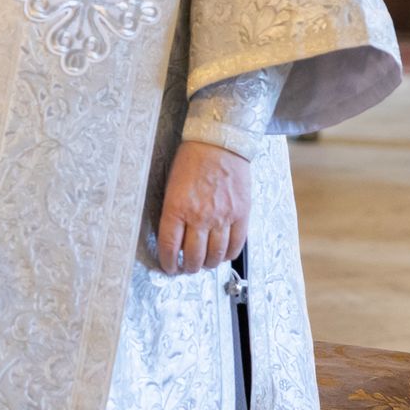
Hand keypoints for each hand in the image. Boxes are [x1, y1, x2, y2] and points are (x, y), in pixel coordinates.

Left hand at [156, 139, 250, 275]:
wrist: (219, 142)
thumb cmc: (192, 159)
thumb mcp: (172, 185)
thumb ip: (174, 212)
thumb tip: (174, 237)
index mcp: (177, 208)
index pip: (170, 247)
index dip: (168, 263)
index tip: (169, 267)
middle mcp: (199, 216)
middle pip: (193, 256)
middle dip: (188, 267)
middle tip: (187, 267)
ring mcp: (222, 216)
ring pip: (215, 255)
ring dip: (208, 264)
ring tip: (204, 263)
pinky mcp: (241, 214)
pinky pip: (237, 244)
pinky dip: (229, 255)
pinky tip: (223, 255)